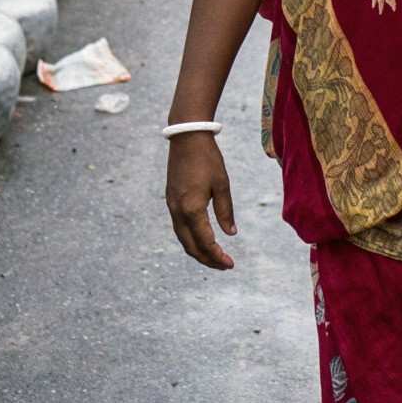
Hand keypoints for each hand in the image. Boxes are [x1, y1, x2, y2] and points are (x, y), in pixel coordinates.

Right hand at [165, 132, 235, 269]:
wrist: (186, 138)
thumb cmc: (207, 159)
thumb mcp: (222, 185)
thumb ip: (225, 211)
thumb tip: (230, 233)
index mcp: (192, 210)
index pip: (205, 243)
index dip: (218, 257)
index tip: (230, 264)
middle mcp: (178, 212)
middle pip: (191, 247)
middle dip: (207, 260)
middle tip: (224, 265)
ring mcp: (172, 207)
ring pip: (183, 239)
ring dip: (198, 251)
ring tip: (214, 256)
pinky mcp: (171, 200)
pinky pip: (179, 228)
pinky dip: (190, 239)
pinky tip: (201, 238)